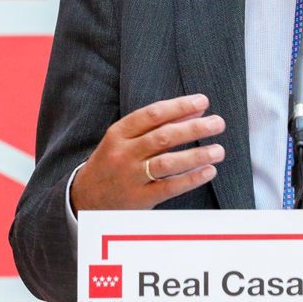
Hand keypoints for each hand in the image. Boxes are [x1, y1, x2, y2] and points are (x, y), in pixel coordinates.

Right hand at [70, 93, 225, 211]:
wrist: (84, 198)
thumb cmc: (111, 162)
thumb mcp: (124, 139)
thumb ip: (154, 126)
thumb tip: (192, 113)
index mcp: (118, 133)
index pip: (152, 114)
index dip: (179, 106)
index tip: (202, 102)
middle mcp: (124, 153)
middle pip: (163, 137)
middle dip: (194, 129)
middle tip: (218, 123)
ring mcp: (131, 177)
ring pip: (167, 163)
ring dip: (196, 155)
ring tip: (218, 150)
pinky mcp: (139, 199)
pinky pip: (169, 187)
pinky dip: (191, 179)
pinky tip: (208, 171)